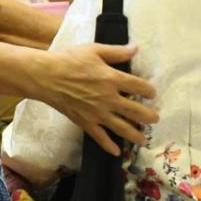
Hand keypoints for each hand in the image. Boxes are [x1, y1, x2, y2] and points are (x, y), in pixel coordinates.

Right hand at [40, 43, 158, 154]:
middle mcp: (109, 98)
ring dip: (136, 135)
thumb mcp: (93, 50)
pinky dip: (109, 146)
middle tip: (154, 118)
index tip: (152, 93)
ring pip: (122, 128)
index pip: (139, 87)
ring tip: (144, 140)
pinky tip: (117, 152)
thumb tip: (136, 48)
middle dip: (149, 116)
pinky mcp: (85, 122)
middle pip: (136, 111)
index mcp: (112, 79)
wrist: (45, 76)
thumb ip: (116, 52)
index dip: (149, 91)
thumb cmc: (69, 60)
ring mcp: (97, 113)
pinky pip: (100, 137)